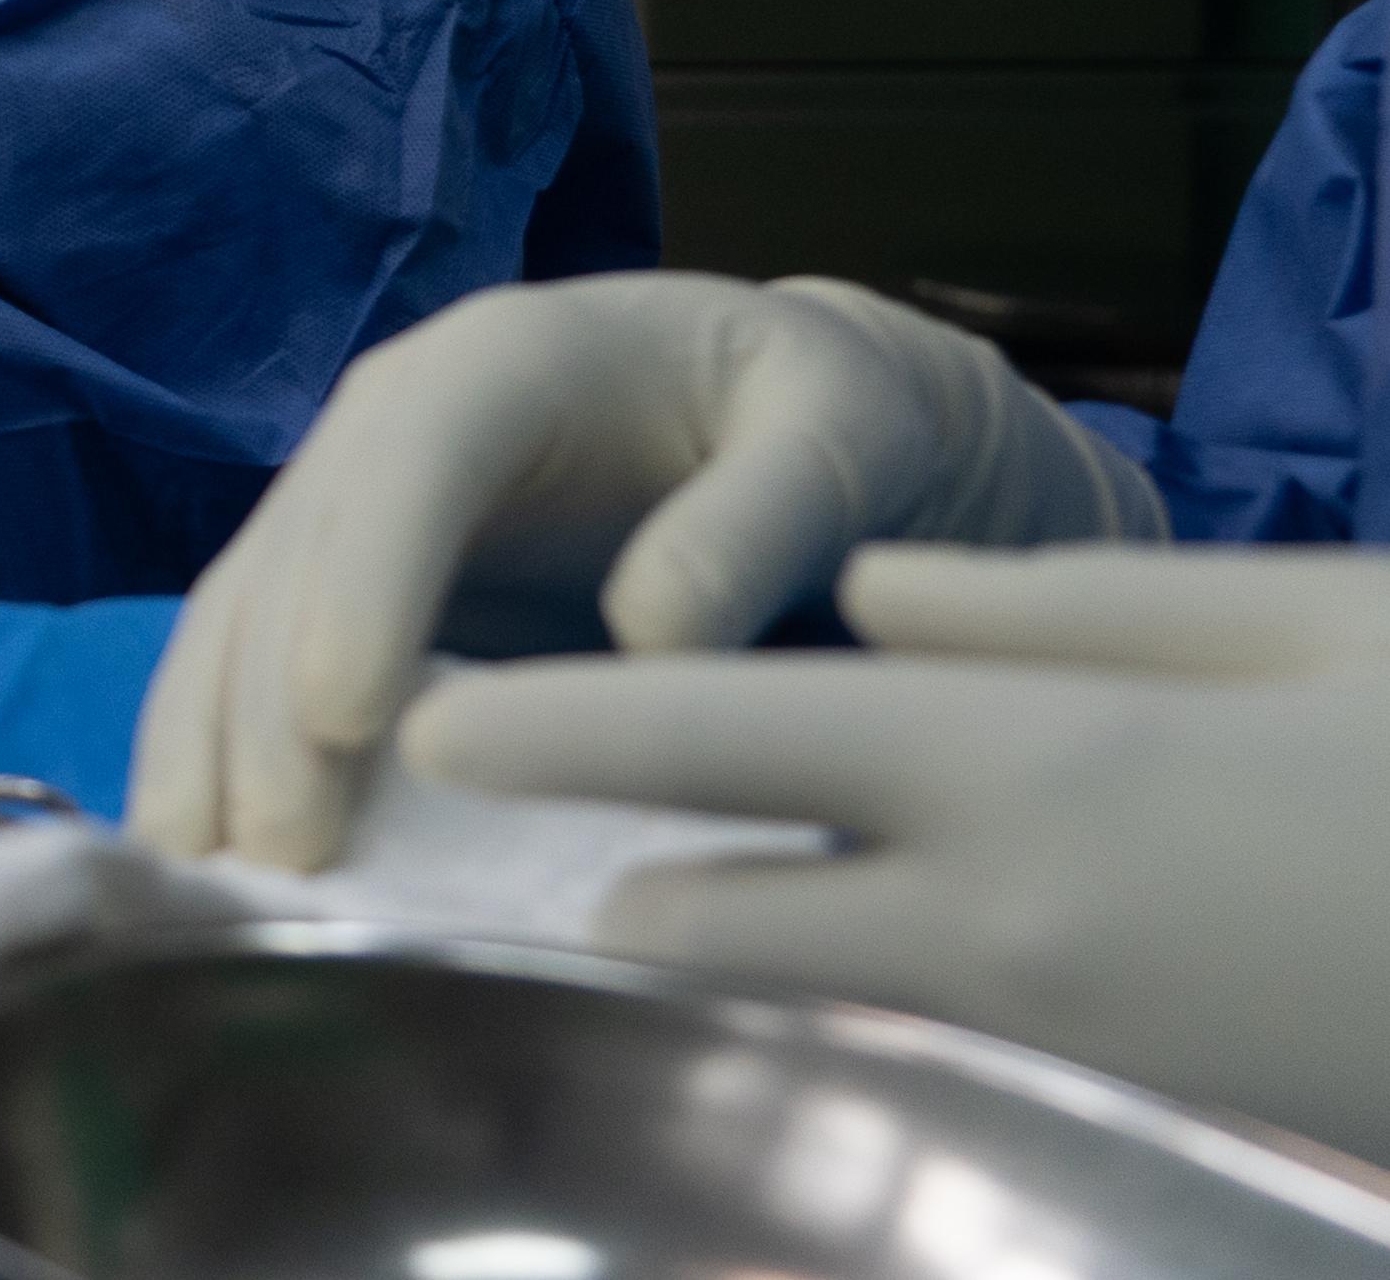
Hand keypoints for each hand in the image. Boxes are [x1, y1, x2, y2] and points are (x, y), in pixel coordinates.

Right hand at [131, 273, 1161, 870]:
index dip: (361, 586)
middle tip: (283, 854)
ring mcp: (358, 504)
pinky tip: (206, 850)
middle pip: (294, 554)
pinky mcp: (351, 588)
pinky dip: (218, 752)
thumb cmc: (818, 419)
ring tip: (209, 874)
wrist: (778, 410)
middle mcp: (394, 421)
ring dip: (211, 742)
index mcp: (503, 360)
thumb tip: (650, 631)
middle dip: (267, 707)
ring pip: (242, 614)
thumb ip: (758, 520)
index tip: (343, 719)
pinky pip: (254, 663)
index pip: (406, 463)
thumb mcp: (836, 441)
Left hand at [408, 545, 1389, 1162]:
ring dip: (713, 961)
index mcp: (1039, 763)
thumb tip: (871, 596)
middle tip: (464, 852)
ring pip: (818, 996)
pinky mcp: (1147, 1115)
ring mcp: (1081, 1040)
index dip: (554, 728)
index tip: (414, 721)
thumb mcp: (1298, 624)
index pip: (722, 737)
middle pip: (723, 905)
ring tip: (593, 925)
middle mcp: (1021, 917)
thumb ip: (1060, 607)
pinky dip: (852, 1016)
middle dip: (600, 884)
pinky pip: (943, 1053)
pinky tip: (804, 994)